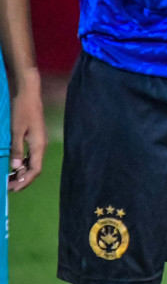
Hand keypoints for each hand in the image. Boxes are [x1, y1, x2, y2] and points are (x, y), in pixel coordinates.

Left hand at [8, 68, 43, 190]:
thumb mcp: (16, 131)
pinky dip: (23, 163)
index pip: (35, 170)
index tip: (13, 189)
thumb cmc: (22, 110)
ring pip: (33, 162)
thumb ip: (16, 150)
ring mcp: (39, 141)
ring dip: (22, 172)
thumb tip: (16, 167)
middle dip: (22, 179)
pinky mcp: (36, 138)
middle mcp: (42, 145)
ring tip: (9, 179)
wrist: (29, 93)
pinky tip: (14, 166)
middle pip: (35, 168)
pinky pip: (31, 156)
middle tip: (8, 187)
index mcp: (39, 145)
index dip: (25, 181)